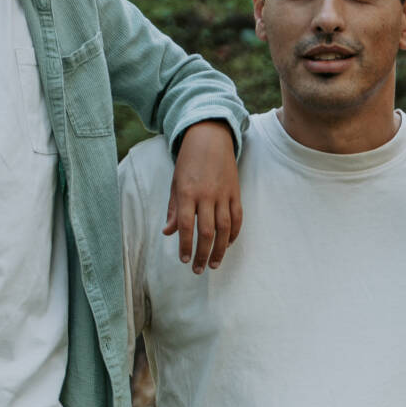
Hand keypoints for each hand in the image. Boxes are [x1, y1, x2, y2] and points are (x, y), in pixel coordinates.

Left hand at [164, 118, 241, 272]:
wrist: (210, 137)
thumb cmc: (189, 160)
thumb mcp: (175, 182)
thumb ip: (173, 209)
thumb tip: (168, 233)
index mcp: (188, 192)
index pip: (186, 225)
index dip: (185, 245)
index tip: (183, 259)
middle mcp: (206, 195)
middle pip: (207, 232)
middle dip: (203, 254)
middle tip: (198, 269)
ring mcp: (223, 194)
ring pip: (224, 229)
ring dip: (220, 250)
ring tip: (215, 264)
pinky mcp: (236, 192)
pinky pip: (237, 218)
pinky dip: (233, 234)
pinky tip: (227, 245)